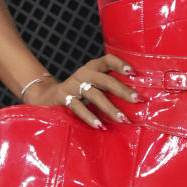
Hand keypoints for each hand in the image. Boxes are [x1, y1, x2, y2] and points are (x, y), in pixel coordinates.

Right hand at [21, 52, 142, 128]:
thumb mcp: (94, 83)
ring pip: (95, 95)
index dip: (121, 64)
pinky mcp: (64, 98)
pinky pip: (79, 108)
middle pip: (106, 80)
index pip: (108, 59)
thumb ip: (110, 86)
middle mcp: (84, 73)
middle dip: (123, 91)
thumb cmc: (80, 91)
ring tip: (124, 120)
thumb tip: (136, 99)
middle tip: (139, 100)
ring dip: (111, 108)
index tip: (134, 73)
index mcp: (93, 67)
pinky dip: (90, 117)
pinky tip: (101, 126)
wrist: (48, 95)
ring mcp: (74, 86)